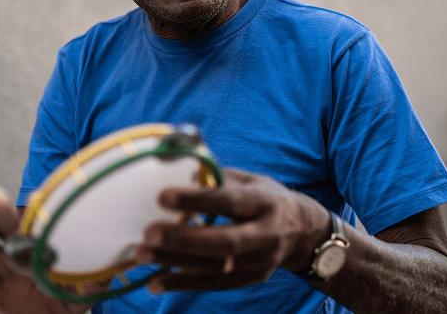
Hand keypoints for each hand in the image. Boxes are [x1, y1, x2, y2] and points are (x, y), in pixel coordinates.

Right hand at [0, 186, 89, 313]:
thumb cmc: (66, 296)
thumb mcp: (85, 287)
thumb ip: (96, 277)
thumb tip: (119, 265)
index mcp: (43, 244)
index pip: (39, 220)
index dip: (38, 208)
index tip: (37, 195)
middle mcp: (21, 253)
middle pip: (7, 228)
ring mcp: (5, 273)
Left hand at [137, 168, 329, 292]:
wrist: (305, 235)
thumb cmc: (268, 199)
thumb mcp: (252, 181)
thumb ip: (218, 177)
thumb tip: (177, 161)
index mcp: (265, 203)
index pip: (229, 202)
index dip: (197, 199)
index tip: (162, 195)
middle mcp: (265, 235)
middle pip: (224, 241)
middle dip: (184, 239)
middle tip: (148, 233)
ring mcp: (258, 262)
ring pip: (215, 267)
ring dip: (175, 263)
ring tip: (141, 255)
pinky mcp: (248, 280)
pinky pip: (213, 285)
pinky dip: (182, 284)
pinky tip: (154, 281)